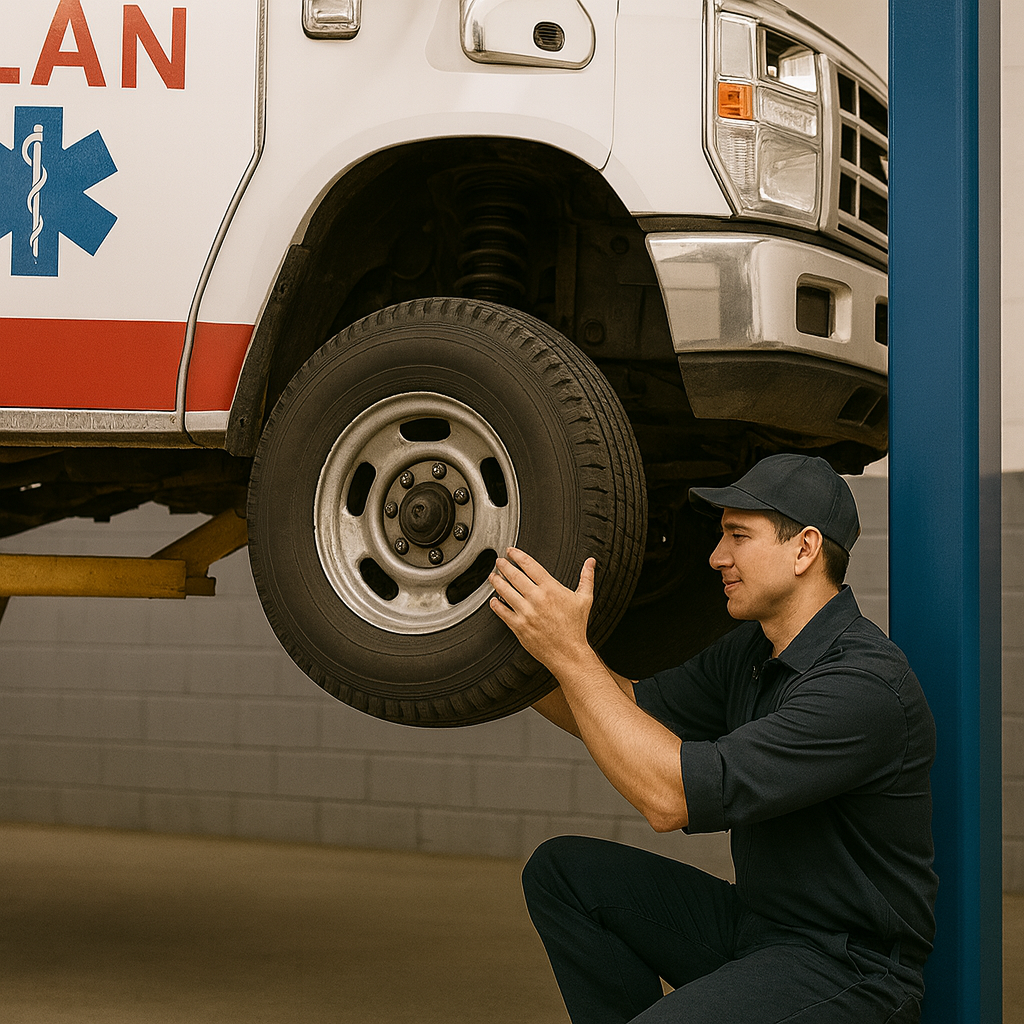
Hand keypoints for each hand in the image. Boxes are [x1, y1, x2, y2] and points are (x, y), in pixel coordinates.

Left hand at [488, 548, 595, 670]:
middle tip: (499, 561)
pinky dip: (496, 605)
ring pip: (505, 592)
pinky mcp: (519, 626)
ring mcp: (526, 613)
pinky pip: (503, 612)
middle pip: (514, 576)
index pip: (530, 565)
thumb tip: (591, 562)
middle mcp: (537, 599)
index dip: (517, 555)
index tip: (511, 552)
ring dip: (496, 582)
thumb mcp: (585, 599)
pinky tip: (493, 600)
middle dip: (504, 566)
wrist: (569, 653)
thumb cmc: (576, 627)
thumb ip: (586, 578)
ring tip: (492, 577)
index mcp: (551, 589)